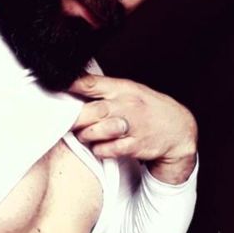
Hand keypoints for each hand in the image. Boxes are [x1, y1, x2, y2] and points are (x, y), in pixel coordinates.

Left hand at [68, 74, 197, 183]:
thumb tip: (73, 83)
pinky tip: (100, 146)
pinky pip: (107, 149)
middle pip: (90, 111)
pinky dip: (99, 149)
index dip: (70, 85)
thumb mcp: (130, 90)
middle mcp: (126, 105)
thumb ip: (103, 88)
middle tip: (64, 122)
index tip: (55, 86)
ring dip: (85, 135)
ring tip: (84, 134)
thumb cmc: (147, 109)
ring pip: (96, 131)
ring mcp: (131, 126)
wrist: (178, 129)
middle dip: (73, 118)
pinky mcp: (134, 145)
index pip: (91, 83)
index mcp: (122, 88)